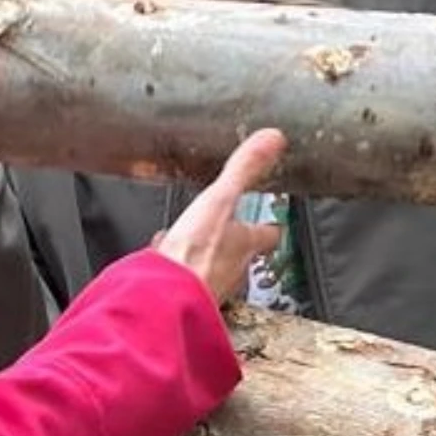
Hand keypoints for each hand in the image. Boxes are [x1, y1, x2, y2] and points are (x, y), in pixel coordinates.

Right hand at [152, 128, 288, 305]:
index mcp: (245, 244)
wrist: (163, 297)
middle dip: (234, 243)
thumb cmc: (194, 253)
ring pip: (213, 268)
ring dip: (207, 256)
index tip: (270, 222)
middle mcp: (232, 270)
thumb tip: (273, 138)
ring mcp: (209, 286)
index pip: (268, 235)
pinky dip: (179, 267)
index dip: (269, 227)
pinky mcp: (184, 295)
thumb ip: (245, 169)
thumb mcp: (221, 198)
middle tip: (229, 232)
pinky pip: (184, 278)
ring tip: (195, 244)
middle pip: (241, 255)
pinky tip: (166, 261)